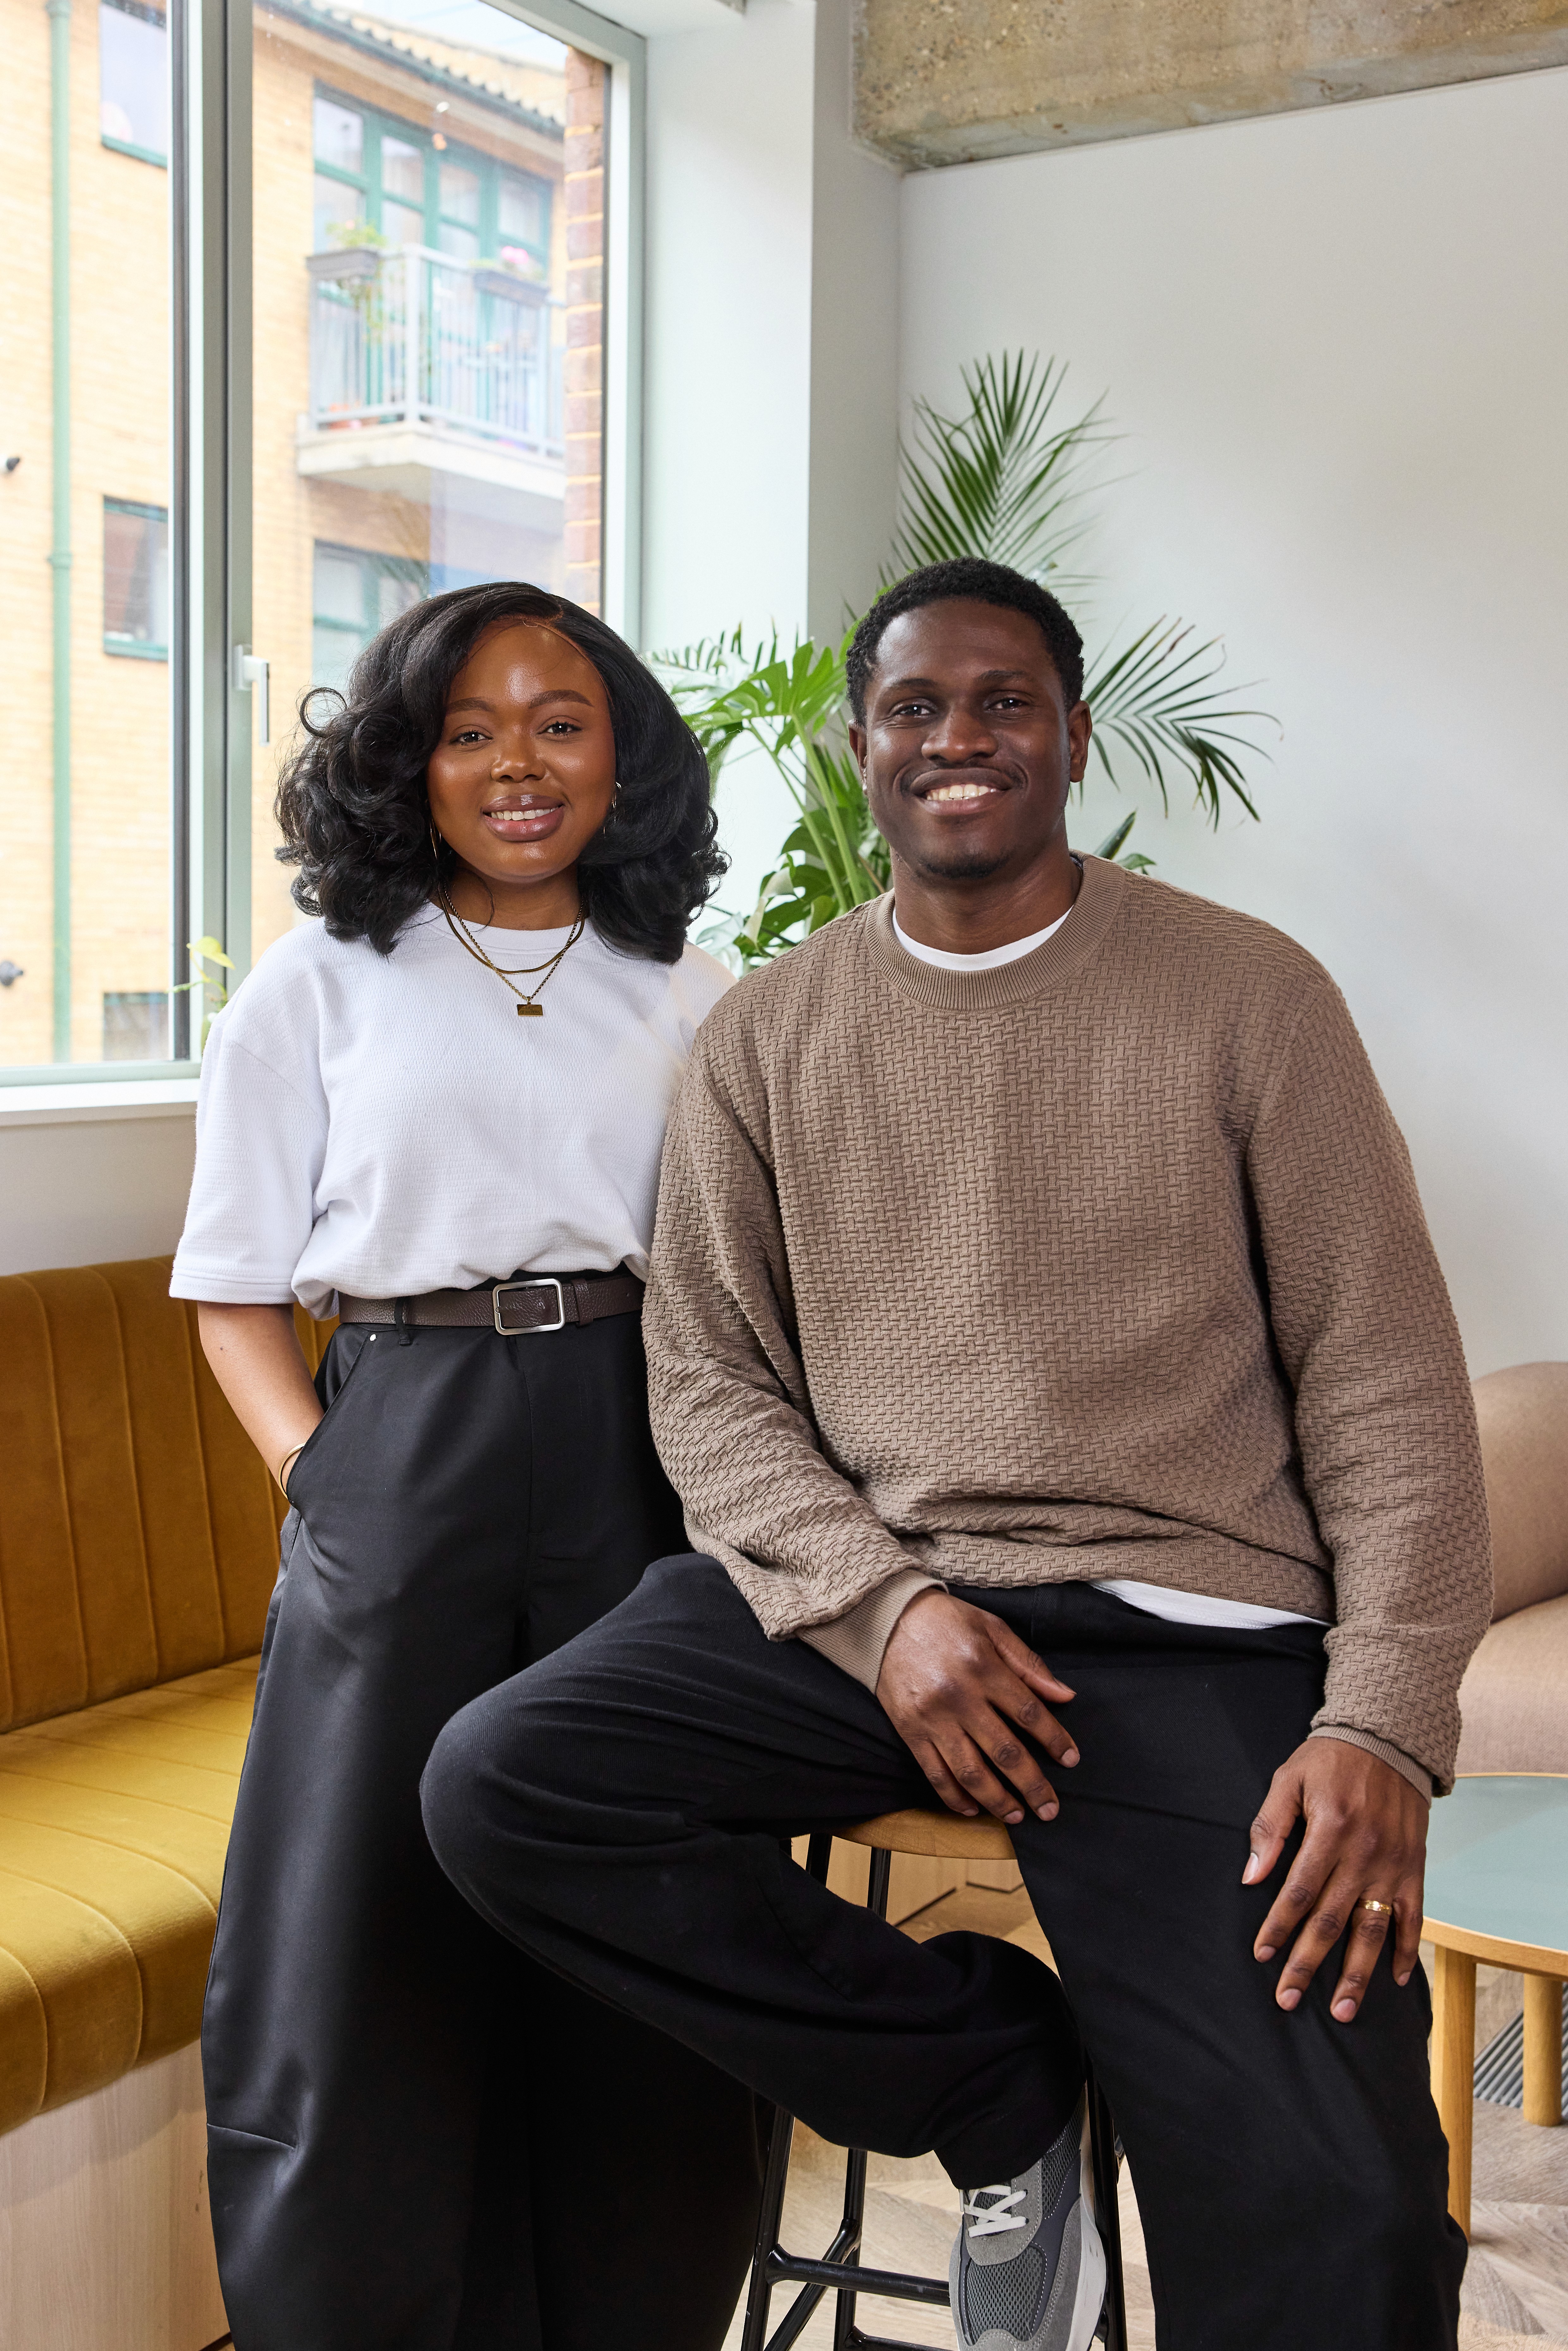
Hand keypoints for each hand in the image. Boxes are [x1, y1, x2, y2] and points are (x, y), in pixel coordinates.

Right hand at [875, 1590, 1078, 1825]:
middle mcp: (959, 1697)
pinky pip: (934, 1773)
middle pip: (1004, 1751)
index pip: (1028, 1713)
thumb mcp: (993, 1628)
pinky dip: (954, 1797)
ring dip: (997, 1800)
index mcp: (983, 1668)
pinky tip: (972, 1809)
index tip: (1071, 1760)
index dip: (1054, 1740)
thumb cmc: (946, 1621)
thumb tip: (1065, 1696)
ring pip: (970, 1772)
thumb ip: (1029, 1664)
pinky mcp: (909, 1731)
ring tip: (1016, 1815)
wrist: (887, 1618)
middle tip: (1050, 1809)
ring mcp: (932, 1718)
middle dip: (1032, 1785)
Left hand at [1245, 1738, 1427, 2021]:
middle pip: (1330, 1921)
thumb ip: (1269, 1827)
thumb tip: (1251, 1875)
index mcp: (1329, 1831)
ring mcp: (1393, 1866)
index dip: (1278, 1927)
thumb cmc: (1330, 1759)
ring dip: (1357, 1975)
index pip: (1297, 1893)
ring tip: (1341, 2010)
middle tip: (1287, 2000)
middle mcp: (1364, 1855)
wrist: (1388, 1738)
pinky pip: (1413, 1918)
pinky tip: (1393, 1979)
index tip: (1261, 1955)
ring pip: (1373, 1931)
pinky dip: (1405, 1951)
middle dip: (1307, 1964)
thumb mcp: (1288, 1779)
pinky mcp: (1413, 1868)